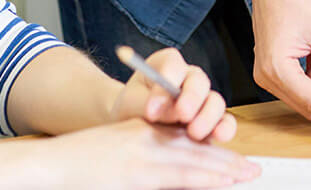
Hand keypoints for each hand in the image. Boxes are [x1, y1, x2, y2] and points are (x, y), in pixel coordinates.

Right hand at [1, 118, 260, 189]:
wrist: (54, 163)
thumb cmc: (83, 161)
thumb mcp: (121, 150)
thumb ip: (147, 155)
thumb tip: (172, 172)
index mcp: (149, 132)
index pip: (189, 141)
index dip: (215, 150)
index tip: (236, 161)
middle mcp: (152, 139)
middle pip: (197, 150)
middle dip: (227, 161)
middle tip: (252, 169)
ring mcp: (146, 155)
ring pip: (194, 162)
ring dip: (222, 170)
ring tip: (245, 176)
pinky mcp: (139, 172)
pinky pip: (178, 175)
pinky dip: (202, 178)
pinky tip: (220, 181)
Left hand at [112, 47, 235, 142]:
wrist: (132, 128)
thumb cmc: (131, 109)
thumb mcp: (129, 103)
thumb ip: (145, 104)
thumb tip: (167, 111)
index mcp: (167, 65)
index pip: (172, 65)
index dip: (166, 82)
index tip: (152, 107)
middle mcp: (189, 78)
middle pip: (198, 81)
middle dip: (192, 98)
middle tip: (182, 114)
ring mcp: (202, 100)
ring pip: (215, 101)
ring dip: (208, 116)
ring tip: (194, 132)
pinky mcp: (211, 121)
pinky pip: (225, 121)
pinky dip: (225, 128)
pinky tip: (219, 136)